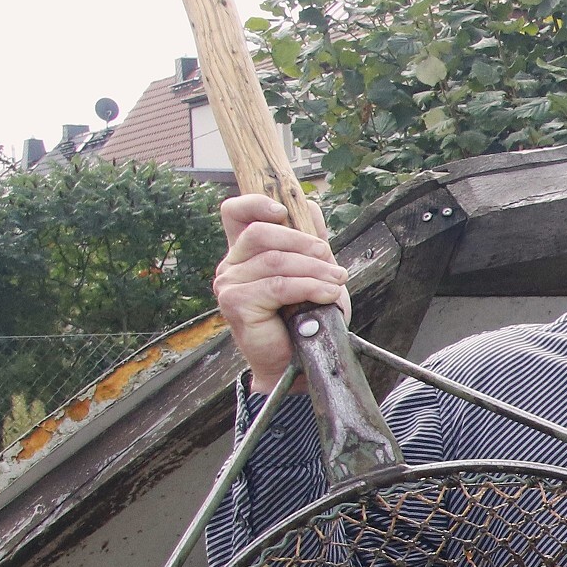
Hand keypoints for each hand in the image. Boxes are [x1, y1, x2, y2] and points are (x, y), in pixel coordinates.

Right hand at [213, 193, 349, 393]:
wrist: (296, 363)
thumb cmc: (304, 319)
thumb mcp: (312, 271)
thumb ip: (308, 239)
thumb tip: (309, 205)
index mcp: (244, 253)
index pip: (235, 213)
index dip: (256, 203)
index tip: (283, 210)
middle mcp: (231, 266)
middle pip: (261, 232)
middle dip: (304, 242)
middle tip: (330, 261)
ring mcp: (230, 284)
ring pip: (275, 260)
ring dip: (315, 269)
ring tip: (336, 282)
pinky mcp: (236, 303)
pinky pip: (279, 285)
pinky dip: (310, 287)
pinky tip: (327, 295)